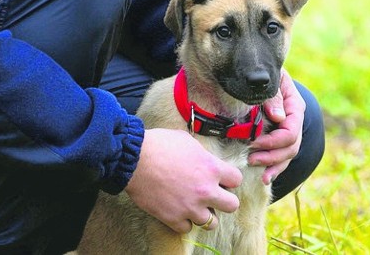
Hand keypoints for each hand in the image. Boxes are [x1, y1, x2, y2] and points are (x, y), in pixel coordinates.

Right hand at [125, 128, 241, 232]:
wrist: (133, 158)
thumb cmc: (158, 144)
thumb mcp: (186, 140)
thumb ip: (201, 153)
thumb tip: (204, 159)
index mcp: (211, 168)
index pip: (236, 180)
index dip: (228, 179)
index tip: (219, 178)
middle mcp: (206, 190)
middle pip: (232, 205)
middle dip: (223, 200)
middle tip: (210, 195)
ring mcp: (190, 207)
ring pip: (211, 223)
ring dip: (203, 213)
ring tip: (193, 205)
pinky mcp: (173, 217)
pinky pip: (187, 228)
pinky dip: (183, 221)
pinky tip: (177, 211)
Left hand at [249, 69, 303, 184]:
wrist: (260, 76)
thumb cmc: (263, 77)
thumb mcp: (270, 81)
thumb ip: (273, 97)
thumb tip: (278, 117)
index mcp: (294, 106)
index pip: (291, 130)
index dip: (274, 140)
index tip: (253, 142)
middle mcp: (295, 120)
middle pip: (291, 145)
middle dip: (271, 155)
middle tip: (251, 158)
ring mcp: (290, 130)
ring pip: (288, 154)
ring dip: (273, 164)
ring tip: (258, 171)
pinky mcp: (281, 138)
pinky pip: (282, 157)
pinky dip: (274, 167)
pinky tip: (265, 177)